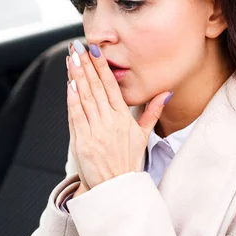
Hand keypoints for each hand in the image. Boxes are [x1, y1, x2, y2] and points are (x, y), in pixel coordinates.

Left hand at [66, 39, 172, 189]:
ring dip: (77, 76)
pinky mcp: (84, 141)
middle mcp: (111, 121)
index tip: (94, 51)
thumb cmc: (128, 162)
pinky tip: (69, 84)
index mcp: (124, 118)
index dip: (102, 67)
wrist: (117, 188)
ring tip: (71, 59)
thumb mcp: (143, 136)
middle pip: (97, 87)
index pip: (111, 86)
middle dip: (86, 65)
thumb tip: (166, 93)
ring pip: (86, 97)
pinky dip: (73, 99)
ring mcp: (97, 131)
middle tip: (78, 47)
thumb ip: (152, 112)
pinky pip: (77, 116)